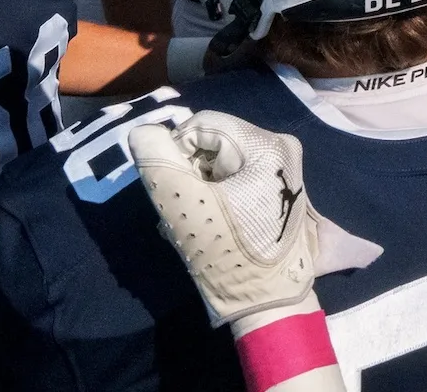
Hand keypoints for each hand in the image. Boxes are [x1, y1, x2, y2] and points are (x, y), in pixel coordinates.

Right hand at [129, 112, 323, 325]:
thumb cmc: (228, 253)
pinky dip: (212, 195)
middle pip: (213, 143)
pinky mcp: (277, 189)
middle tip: (181, 209)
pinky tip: (205, 224)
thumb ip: (158, 162)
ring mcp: (283, 169)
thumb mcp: (183, 204)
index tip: (173, 188)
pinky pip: (233, 177)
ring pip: (219, 162)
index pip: (203, 125)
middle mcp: (281, 148)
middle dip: (187, 173)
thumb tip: (143, 131)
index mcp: (267, 145)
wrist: (268, 301)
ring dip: (196, 187)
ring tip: (191, 222)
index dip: (175, 151)